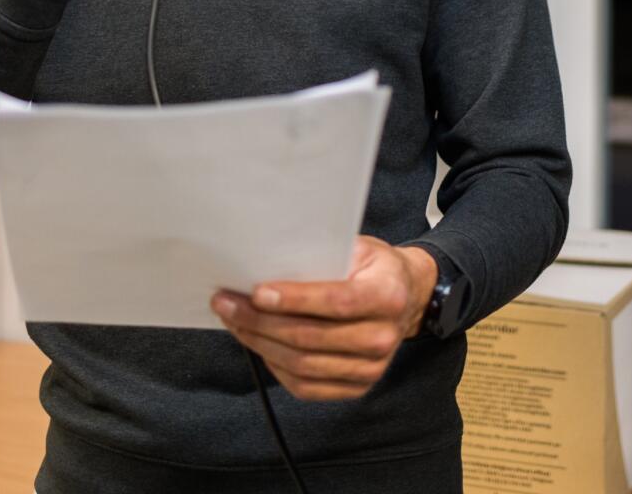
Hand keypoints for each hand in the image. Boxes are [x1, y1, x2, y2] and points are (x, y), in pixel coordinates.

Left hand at [210, 237, 437, 400]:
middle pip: (312, 337)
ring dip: (260, 343)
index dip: (294, 300)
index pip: (336, 302)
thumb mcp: (356, 246)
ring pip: (304, 364)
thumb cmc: (371, 265)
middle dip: (261, 321)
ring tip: (233, 322)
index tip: (256, 292)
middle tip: (227, 303)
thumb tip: (266, 258)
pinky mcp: (357, 386)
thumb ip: (321, 254)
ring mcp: (371, 368)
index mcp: (387, 294)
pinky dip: (275, 367)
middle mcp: (383, 337)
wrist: (405, 295)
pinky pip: (307, 386)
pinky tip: (257, 344)